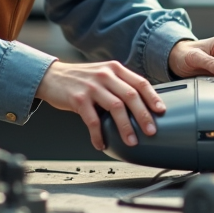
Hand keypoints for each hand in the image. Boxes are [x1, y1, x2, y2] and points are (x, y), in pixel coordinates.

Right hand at [36, 60, 164, 150]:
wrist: (51, 76)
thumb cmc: (81, 79)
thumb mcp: (103, 74)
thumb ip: (119, 84)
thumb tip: (141, 105)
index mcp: (115, 68)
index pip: (139, 82)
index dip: (152, 97)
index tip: (161, 111)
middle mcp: (105, 75)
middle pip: (131, 95)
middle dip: (143, 115)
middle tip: (151, 131)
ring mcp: (92, 86)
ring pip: (115, 107)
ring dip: (125, 127)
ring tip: (131, 141)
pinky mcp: (78, 99)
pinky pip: (93, 120)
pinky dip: (98, 135)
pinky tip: (101, 144)